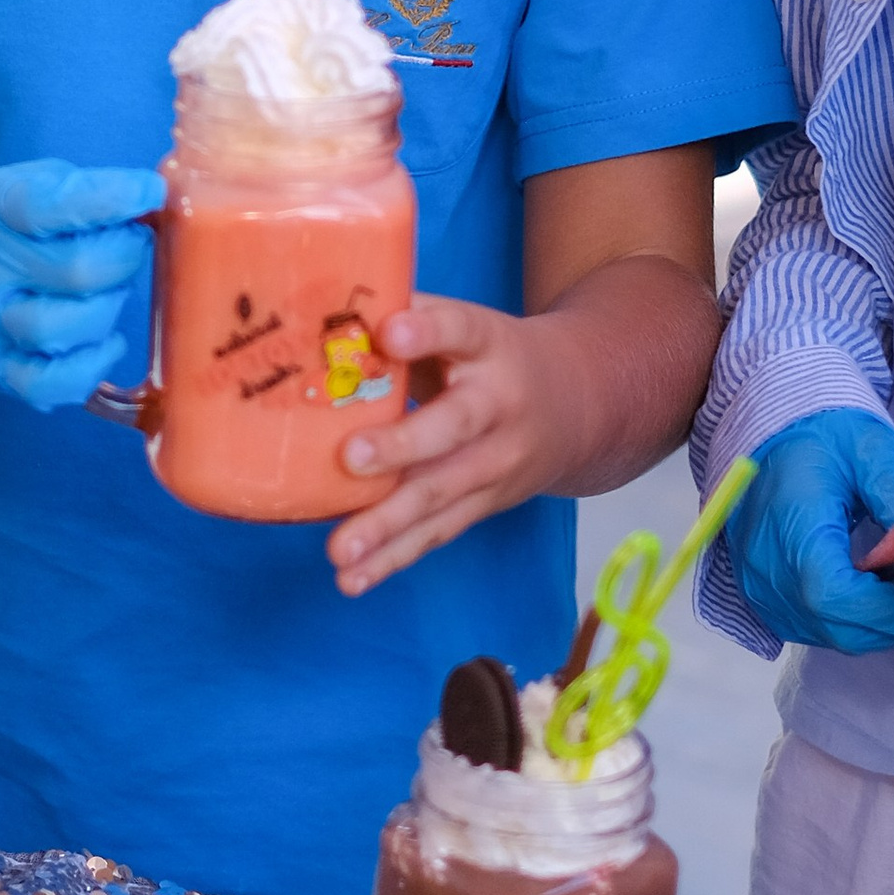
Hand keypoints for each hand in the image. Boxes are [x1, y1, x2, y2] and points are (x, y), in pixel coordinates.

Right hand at [0, 163, 165, 417]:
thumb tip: (150, 198)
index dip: (112, 198)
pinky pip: (49, 384)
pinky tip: (106, 344)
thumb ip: (75, 191)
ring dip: (108, 306)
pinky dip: (88, 368)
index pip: (53, 204)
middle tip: (132, 241)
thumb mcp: (11, 187)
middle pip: (78, 271)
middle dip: (126, 253)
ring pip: (68, 327)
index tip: (149, 190)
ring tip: (110, 288)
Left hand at [328, 295, 576, 596]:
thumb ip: (406, 320)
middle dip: (402, 446)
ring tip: (339, 551)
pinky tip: (352, 579)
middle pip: (454, 426)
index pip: (461, 330)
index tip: (391, 330)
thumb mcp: (463, 326)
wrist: (577, 404)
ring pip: (440, 494)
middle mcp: (498, 406)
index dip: (428, 331)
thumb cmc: (488, 356)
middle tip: (351, 458)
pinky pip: (436, 533)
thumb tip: (317, 315)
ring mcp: (494, 463)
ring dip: (387, 526)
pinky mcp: (483, 504)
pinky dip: (392, 559)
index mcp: (489, 345)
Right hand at [719, 406, 893, 652]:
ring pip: (825, 633)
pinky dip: (848, 621)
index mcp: (791, 524)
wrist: (770, 429)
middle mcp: (765, 564)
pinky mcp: (761, 594)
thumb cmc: (822, 434)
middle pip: (834, 624)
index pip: (837, 596)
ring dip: (872, 623)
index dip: (891, 608)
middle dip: (891, 620)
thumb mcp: (870, 449)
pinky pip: (810, 628)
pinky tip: (871, 591)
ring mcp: (758, 585)